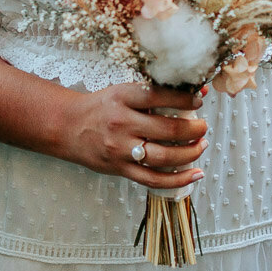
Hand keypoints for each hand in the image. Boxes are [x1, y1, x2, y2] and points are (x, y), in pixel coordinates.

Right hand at [58, 82, 208, 190]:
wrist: (69, 127)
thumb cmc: (101, 107)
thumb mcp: (122, 91)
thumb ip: (154, 93)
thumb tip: (195, 92)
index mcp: (122, 97)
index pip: (159, 96)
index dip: (184, 99)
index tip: (198, 100)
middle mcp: (121, 123)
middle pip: (167, 129)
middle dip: (194, 129)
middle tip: (203, 126)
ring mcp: (121, 149)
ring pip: (164, 156)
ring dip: (190, 152)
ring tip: (202, 145)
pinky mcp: (120, 169)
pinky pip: (154, 179)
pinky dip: (178, 179)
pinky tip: (195, 173)